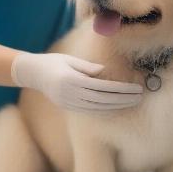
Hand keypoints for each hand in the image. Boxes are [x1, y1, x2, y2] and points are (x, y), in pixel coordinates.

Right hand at [11, 52, 142, 112]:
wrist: (31, 73)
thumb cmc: (52, 61)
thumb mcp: (70, 60)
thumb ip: (87, 67)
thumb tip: (105, 72)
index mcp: (72, 80)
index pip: (103, 87)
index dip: (121, 89)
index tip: (136, 88)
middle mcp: (70, 94)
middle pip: (103, 100)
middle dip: (123, 99)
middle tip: (140, 97)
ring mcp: (69, 103)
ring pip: (98, 108)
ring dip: (116, 106)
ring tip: (132, 102)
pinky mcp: (68, 107)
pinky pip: (90, 111)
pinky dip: (104, 110)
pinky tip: (115, 107)